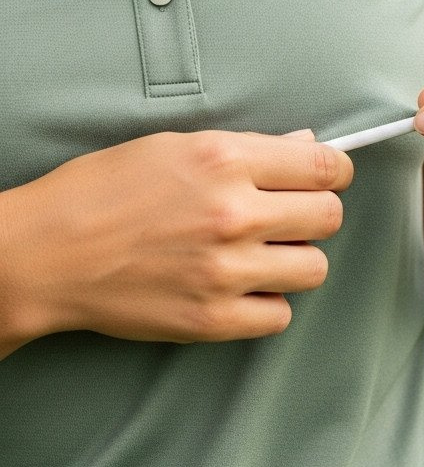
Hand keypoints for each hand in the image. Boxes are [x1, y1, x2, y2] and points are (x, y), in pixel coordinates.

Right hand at [4, 130, 352, 344]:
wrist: (46, 254)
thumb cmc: (101, 191)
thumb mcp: (171, 147)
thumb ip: (246, 150)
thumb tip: (306, 149)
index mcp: (223, 160)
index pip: (323, 166)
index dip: (333, 173)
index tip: (326, 179)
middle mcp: (233, 214)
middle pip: (328, 217)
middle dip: (314, 214)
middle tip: (287, 218)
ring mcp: (225, 271)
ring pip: (313, 268)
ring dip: (294, 261)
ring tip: (259, 255)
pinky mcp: (212, 319)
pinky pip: (279, 315)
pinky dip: (266, 303)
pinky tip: (239, 289)